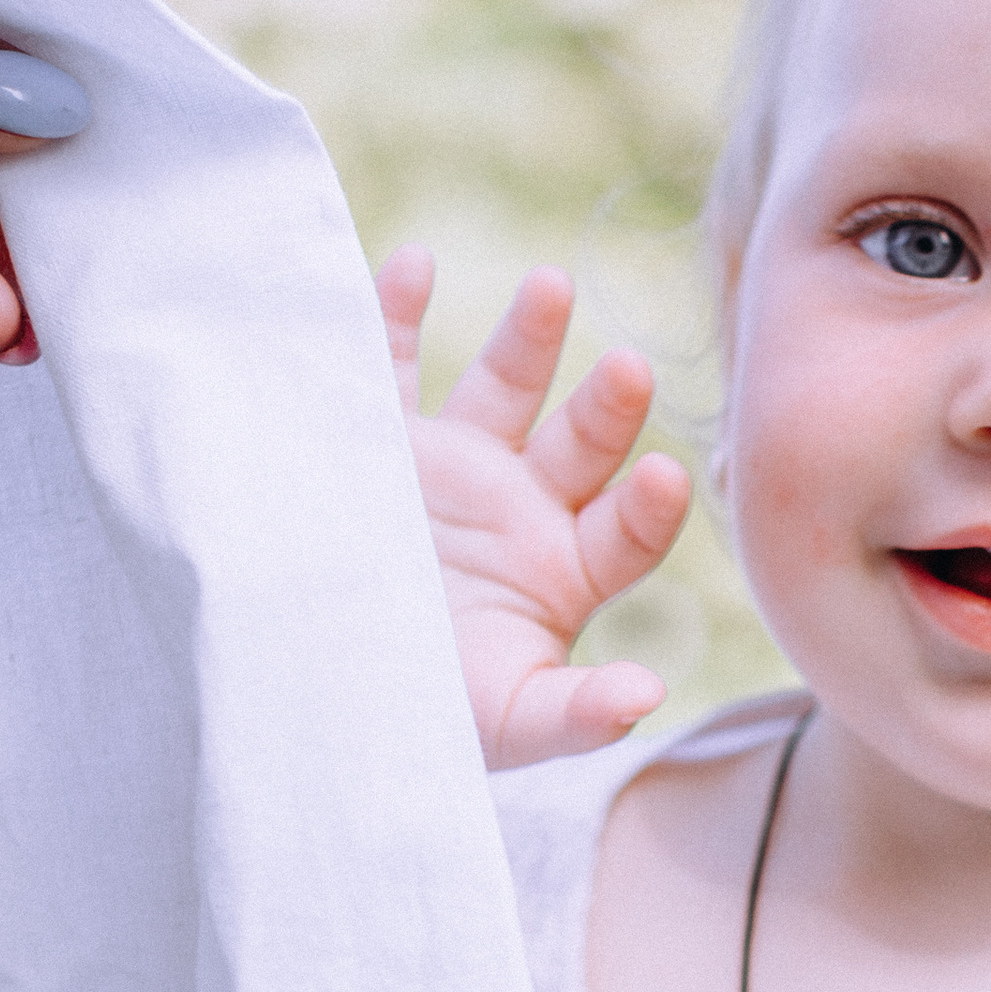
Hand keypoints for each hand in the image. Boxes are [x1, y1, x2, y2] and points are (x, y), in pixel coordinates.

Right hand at [379, 250, 685, 769]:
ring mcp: (457, 465)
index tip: (664, 476)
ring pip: (504, 385)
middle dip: (607, 407)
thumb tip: (647, 696)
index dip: (648, 506)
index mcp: (567, 570)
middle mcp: (523, 505)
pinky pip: (392, 364)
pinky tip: (414, 266)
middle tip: (629, 370)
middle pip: (582, 443)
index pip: (628, 531)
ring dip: (529, 336)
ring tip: (551, 286)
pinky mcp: (384, 440)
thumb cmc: (431, 719)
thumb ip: (578, 713)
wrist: (326, 694)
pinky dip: (397, 313)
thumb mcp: (507, 725)